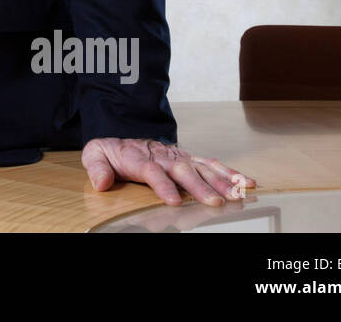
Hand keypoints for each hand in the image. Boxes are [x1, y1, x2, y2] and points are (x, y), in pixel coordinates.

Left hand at [82, 137, 256, 205]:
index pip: (152, 171)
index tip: (173, 201)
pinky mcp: (190, 159)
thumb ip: (96, 167)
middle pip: (182, 170)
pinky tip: (247, 182)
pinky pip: (212, 165)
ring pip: (201, 167)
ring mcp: (179, 157)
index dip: (163, 186)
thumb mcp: (94, 155)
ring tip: (238, 193)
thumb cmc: (110, 152)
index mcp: (139, 157)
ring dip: (221, 181)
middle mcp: (163, 156)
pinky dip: (230, 173)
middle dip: (199, 186)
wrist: (121, 139)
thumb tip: (102, 182)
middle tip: (214, 202)